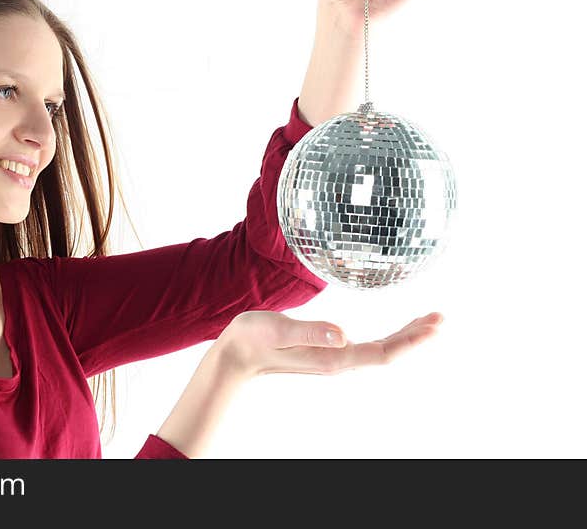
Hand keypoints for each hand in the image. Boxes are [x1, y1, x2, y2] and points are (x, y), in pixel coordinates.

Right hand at [214, 309, 443, 378]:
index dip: (410, 341)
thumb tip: (343, 333)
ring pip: (380, 350)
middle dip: (416, 336)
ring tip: (428, 321)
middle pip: (387, 352)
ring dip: (406, 337)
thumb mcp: (278, 328)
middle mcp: (337, 360)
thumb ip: (310, 331)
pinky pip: (368, 346)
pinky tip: (395, 330)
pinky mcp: (327, 351)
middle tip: (441, 317)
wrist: (236, 355)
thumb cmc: (253, 338)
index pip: (382, 352)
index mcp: (332, 357)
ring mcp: (333, 357)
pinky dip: (389, 337)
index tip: (434, 325)